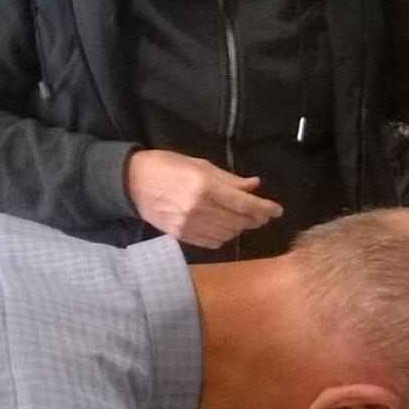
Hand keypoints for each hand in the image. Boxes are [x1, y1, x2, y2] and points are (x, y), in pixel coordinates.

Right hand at [123, 148, 282, 247]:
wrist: (131, 182)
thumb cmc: (166, 166)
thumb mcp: (199, 165)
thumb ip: (229, 179)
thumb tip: (254, 186)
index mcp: (204, 187)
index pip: (244, 203)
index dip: (265, 208)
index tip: (277, 210)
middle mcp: (199, 209)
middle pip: (239, 221)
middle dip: (256, 219)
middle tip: (262, 214)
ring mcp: (189, 225)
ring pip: (228, 234)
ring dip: (241, 228)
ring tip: (245, 220)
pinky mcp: (181, 236)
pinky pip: (212, 243)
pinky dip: (224, 237)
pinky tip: (226, 229)